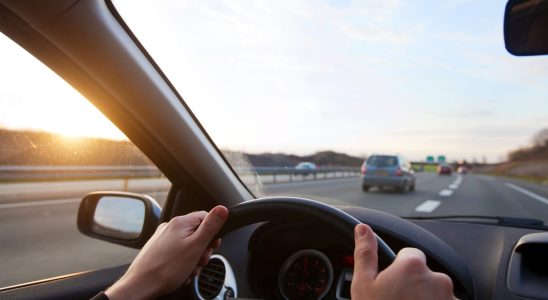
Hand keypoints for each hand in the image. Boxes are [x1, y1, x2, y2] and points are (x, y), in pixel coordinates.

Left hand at [105, 205, 227, 299]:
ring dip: (193, 259)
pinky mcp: (158, 250)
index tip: (213, 246)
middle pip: (197, 233)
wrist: (140, 285)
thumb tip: (222, 209)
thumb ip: (210, 227)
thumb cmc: (166, 269)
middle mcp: (170, 227)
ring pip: (188, 245)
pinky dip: (182, 262)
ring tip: (188, 270)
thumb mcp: (196, 247)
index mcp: (180, 222)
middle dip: (202, 250)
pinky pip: (177, 252)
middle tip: (199, 262)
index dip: (213, 233)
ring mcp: (162, 238)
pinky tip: (180, 272)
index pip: (205, 217)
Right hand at [351, 224, 455, 299]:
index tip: (390, 285)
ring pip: (436, 294)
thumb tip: (362, 228)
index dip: (397, 269)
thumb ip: (365, 253)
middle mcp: (438, 279)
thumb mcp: (363, 285)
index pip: (409, 255)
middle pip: (425, 275)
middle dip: (413, 287)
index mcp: (413, 266)